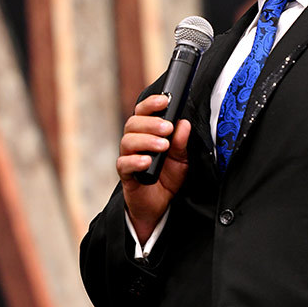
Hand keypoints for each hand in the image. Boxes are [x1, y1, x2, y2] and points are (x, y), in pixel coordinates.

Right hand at [117, 94, 191, 244]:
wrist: (160, 206)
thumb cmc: (167, 178)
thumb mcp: (182, 159)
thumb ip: (181, 143)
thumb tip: (183, 123)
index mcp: (147, 133)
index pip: (143, 112)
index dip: (151, 104)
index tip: (164, 100)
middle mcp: (135, 142)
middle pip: (133, 124)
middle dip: (151, 123)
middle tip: (167, 129)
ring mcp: (128, 158)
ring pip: (128, 141)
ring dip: (146, 140)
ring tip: (163, 146)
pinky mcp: (126, 175)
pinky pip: (124, 164)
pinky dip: (135, 160)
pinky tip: (147, 161)